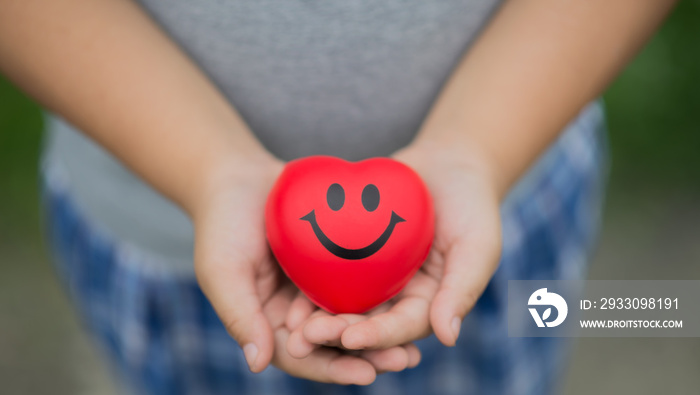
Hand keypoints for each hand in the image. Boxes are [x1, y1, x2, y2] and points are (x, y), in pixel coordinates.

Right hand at [192, 153, 420, 383]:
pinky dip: (384, 294)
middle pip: (335, 343)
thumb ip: (240, 316)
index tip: (365, 375)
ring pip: (353, 317)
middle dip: (369, 355)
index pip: (303, 357)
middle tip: (404, 360)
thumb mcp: (223, 271)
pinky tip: (414, 296)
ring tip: (417, 342)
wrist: (238, 177)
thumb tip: (258, 365)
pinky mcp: (333, 264)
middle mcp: (296, 313)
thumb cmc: (223, 225)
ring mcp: (316, 288)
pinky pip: (361, 282)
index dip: (332, 368)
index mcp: (270, 325)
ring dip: (383, 331)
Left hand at [287, 141, 502, 353]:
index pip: (402, 327)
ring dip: (318, 317)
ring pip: (344, 302)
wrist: (447, 163)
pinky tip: (289, 288)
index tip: (349, 338)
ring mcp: (375, 276)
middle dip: (337, 333)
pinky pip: (331, 270)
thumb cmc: (471, 204)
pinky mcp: (354, 253)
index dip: (377, 335)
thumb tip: (447, 336)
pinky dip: (311, 282)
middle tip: (306, 338)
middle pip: (366, 322)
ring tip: (291, 325)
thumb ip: (462, 290)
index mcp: (428, 304)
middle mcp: (398, 297)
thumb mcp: (477, 245)